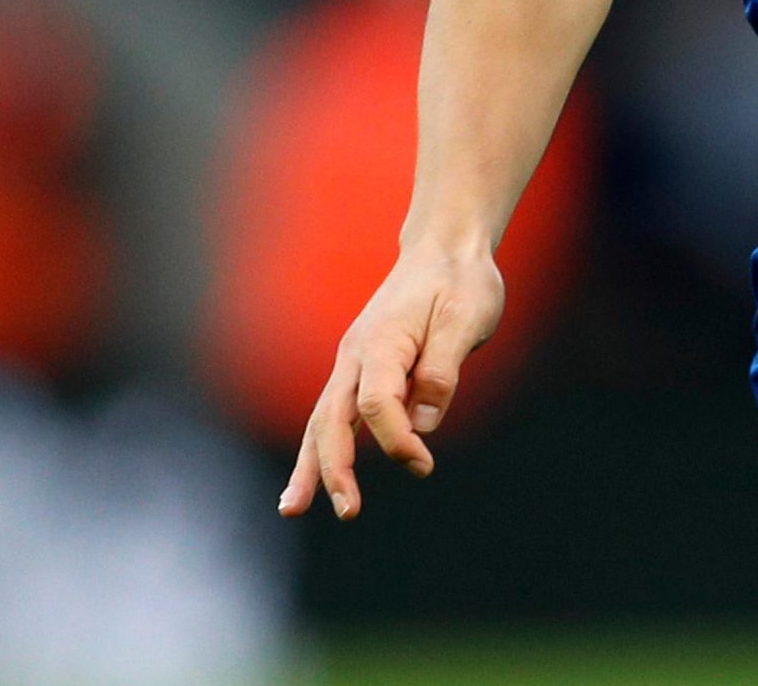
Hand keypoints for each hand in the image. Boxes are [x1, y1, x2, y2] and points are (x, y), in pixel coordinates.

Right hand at [278, 242, 504, 520]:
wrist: (445, 247)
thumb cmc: (460, 281)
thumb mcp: (465, 318)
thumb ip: (442, 370)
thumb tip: (423, 424)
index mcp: (382, 341)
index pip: (377, 404)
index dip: (397, 440)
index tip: (424, 464)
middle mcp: (358, 354)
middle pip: (334, 419)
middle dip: (334, 469)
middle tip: (348, 511)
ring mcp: (354, 361)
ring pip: (324, 421)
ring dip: (312, 466)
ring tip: (292, 509)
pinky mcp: (362, 369)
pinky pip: (336, 414)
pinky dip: (322, 448)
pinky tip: (311, 482)